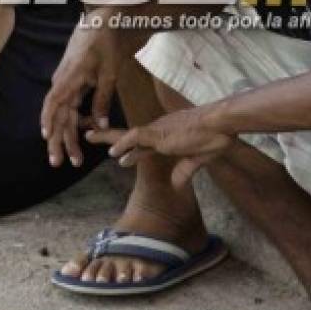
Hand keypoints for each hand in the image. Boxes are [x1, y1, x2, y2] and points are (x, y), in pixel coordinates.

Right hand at [40, 17, 122, 167]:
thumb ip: (102, 100)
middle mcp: (62, 83)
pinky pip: (68, 106)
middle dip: (58, 141)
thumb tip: (100, 126)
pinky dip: (72, 123)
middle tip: (59, 163)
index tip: (46, 139)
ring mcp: (65, 83)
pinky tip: (77, 138)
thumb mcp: (108, 74)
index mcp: (68, 79)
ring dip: (66, 136)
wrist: (101, 22)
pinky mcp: (71, 83)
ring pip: (63, 115)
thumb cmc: (104, 45)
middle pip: (56, 116)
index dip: (48, 122)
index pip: (53, 104)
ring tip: (73, 158)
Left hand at [85, 106, 233, 188]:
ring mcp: (157, 131)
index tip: (114, 154)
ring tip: (89, 137)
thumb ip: (185, 171)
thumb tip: (176, 184)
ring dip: (108, 137)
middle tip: (89, 134)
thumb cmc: (214, 138)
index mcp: (164, 136)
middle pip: (127, 135)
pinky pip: (137, 137)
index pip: (140, 142)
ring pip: (126, 134)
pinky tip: (113, 153)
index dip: (126, 148)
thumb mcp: (197, 159)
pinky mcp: (160, 134)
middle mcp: (157, 131)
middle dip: (108, 137)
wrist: (221, 125)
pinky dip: (124, 145)